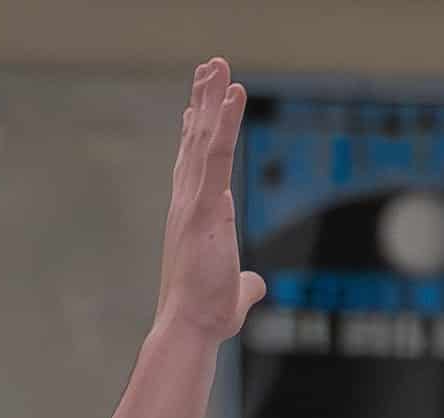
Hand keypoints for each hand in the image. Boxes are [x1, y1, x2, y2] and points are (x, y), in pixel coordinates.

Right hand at [153, 58, 266, 341]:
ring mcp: (193, 203)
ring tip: (218, 64)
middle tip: (209, 68)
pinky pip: (217, 155)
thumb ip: (246, 284)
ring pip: (205, 140)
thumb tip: (256, 286)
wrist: (191, 327)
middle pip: (195, 143)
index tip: (196, 105)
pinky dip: (226, 122)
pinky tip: (234, 93)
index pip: (193, 167)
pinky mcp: (204, 207)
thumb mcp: (233, 295)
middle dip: (203, 103)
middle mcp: (187, 204)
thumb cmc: (205, 315)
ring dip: (212, 99)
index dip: (195, 134)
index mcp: (192, 219)